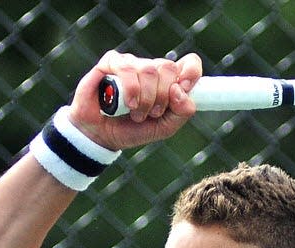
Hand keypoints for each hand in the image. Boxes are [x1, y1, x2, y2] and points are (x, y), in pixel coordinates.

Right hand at [68, 50, 202, 149]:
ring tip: (136, 114)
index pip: (189, 64)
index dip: (191, 72)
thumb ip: (181, 112)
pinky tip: (127, 104)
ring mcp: (132, 64)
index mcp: (168, 82)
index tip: (185, 88)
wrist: (103, 136)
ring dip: (146, 98)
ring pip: (149, 69)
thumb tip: (180, 90)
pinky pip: (128, 69)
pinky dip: (131, 90)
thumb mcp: (164, 128)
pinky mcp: (111, 62)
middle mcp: (151, 69)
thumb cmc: (134, 129)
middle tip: (152, 113)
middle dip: (162, 96)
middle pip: (168, 67)